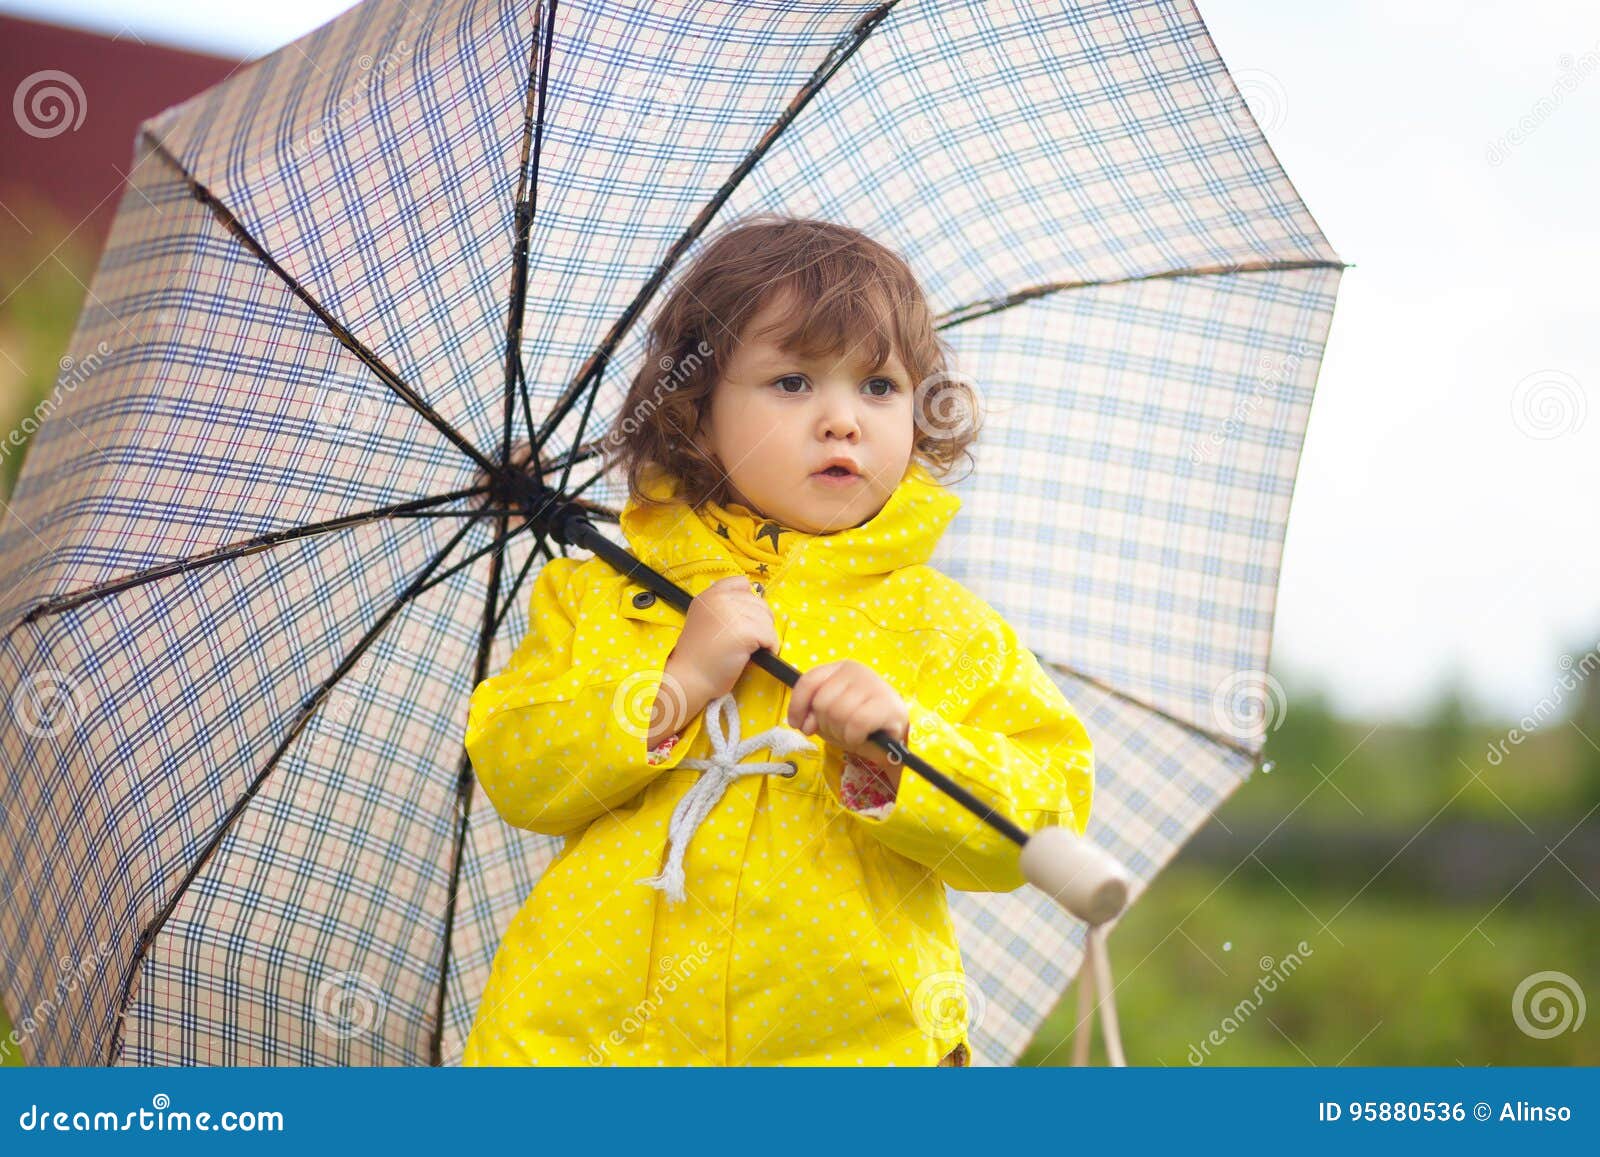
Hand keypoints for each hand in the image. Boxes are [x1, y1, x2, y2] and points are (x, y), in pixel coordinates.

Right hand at [663, 575, 777, 709]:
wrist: (689, 679)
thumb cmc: (699, 656)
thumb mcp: (704, 619)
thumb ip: (724, 607)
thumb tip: (755, 604)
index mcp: (709, 595)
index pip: (741, 583)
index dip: (748, 601)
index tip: (744, 620)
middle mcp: (720, 599)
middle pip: (759, 602)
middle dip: (760, 622)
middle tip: (749, 640)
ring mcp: (732, 614)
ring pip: (767, 619)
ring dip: (765, 636)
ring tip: (752, 649)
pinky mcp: (744, 631)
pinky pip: (770, 636)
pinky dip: (770, 647)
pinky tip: (758, 655)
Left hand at [786, 661, 908, 782]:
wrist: (893, 732)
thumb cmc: (859, 721)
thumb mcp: (830, 715)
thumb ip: (813, 714)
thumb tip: (804, 724)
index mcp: (839, 668)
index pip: (809, 681)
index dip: (797, 705)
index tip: (797, 724)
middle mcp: (856, 671)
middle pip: (822, 702)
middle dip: (825, 725)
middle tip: (838, 731)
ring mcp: (873, 685)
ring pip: (838, 713)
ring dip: (841, 733)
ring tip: (851, 734)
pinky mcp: (887, 704)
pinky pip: (857, 723)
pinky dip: (854, 737)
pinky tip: (861, 737)